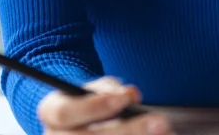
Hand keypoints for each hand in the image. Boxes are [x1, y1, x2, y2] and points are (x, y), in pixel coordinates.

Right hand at [37, 77, 172, 134]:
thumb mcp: (96, 89)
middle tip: (160, 121)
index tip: (125, 98)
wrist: (82, 120)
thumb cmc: (91, 103)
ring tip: (167, 134)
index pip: (66, 113)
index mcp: (50, 113)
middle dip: (127, 131)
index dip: (95, 106)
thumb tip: (131, 95)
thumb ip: (110, 89)